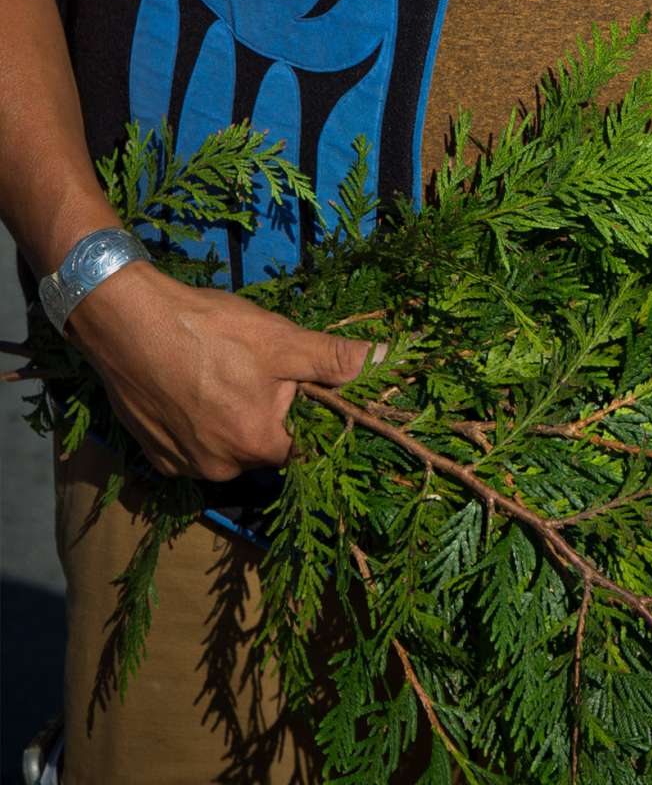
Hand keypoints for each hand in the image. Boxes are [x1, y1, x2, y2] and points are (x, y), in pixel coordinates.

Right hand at [66, 259, 375, 481]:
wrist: (126, 323)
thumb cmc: (210, 331)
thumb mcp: (281, 339)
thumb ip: (333, 358)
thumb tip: (384, 360)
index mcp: (257, 446)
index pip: (303, 447)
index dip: (309, 417)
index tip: (303, 389)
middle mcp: (220, 469)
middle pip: (262, 445)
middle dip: (267, 412)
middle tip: (257, 368)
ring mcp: (182, 464)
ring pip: (225, 446)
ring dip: (231, 417)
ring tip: (222, 372)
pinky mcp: (153, 454)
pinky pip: (190, 444)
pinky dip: (197, 421)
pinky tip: (191, 385)